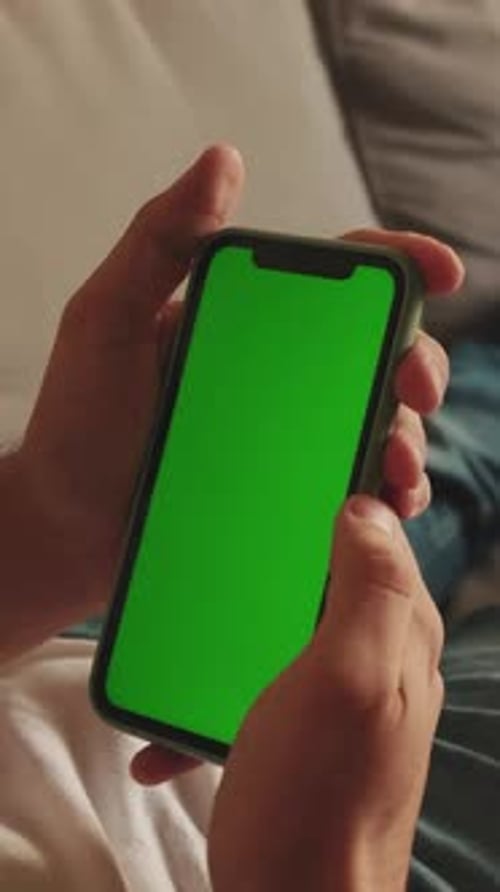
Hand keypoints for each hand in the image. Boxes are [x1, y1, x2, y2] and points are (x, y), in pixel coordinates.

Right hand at [208, 495, 443, 891]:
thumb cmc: (319, 792)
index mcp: (402, 630)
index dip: (376, 478)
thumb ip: (371, 588)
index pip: (396, 530)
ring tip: (220, 574)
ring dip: (266, 590)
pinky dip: (238, 664)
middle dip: (315, 523)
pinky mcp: (305, 720)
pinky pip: (273, 665)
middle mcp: (384, 654)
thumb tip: (372, 505)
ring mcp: (345, 689)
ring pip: (306, 610)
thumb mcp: (349, 677)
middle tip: (263, 494)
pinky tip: (194, 688)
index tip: (341, 435)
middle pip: (351, 564)